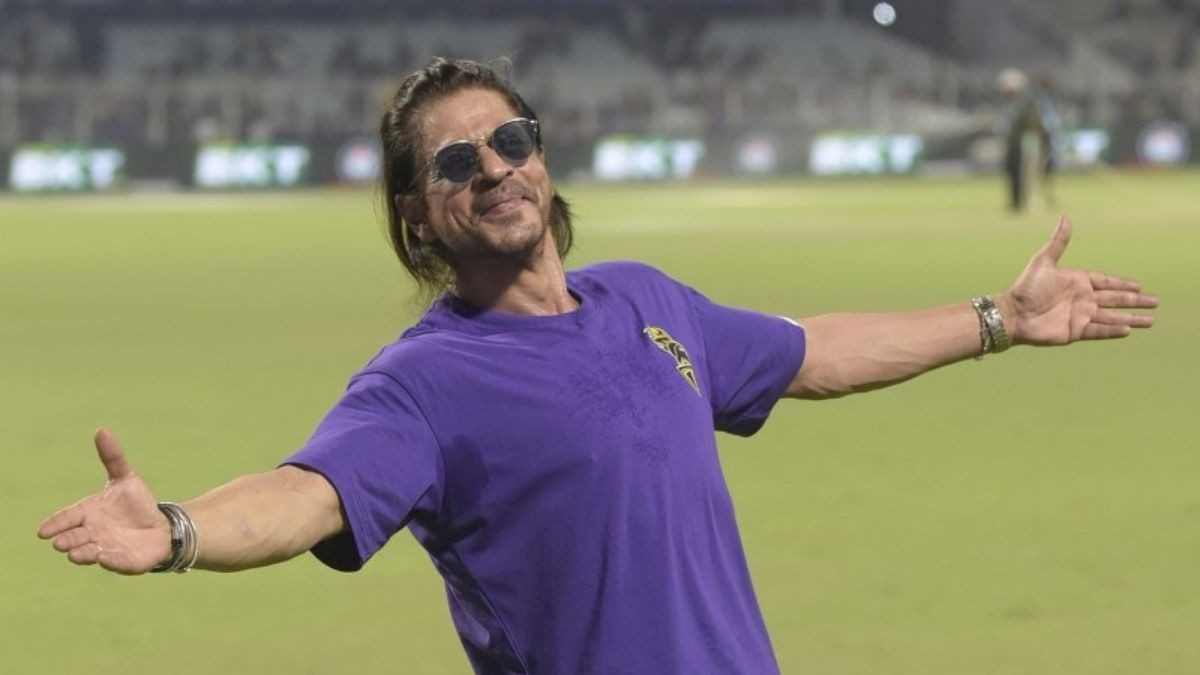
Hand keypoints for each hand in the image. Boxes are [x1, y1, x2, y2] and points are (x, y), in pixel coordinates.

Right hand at [37, 429, 170, 574]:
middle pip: (75, 537)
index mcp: (89, 513)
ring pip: (89, 552)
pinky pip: (115, 562)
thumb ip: (113, 457)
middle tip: (59, 542)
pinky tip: (104, 558)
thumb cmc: (136, 504)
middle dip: (67, 539)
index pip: (68, 517)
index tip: (42, 531)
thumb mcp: (126, 478)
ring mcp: (107, 548)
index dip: (56, 524)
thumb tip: (101, 429)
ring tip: (73, 553)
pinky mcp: (123, 561)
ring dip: (82, 553)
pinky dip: (109, 561)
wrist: (161, 527)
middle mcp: (93, 533)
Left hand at [999, 216, 1157, 345]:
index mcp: (1077, 281)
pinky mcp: (1075, 332)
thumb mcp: (1044, 261)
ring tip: (1151, 321)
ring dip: (1131, 318)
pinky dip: (1114, 330)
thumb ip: (1058, 241)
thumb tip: (1065, 216)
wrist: (1013, 313)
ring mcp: (1079, 316)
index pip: (1106, 282)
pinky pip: (1099, 331)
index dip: (1123, 284)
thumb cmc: (1026, 287)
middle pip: (1115, 299)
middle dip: (1135, 301)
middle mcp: (1082, 299)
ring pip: (1112, 317)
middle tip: (1155, 302)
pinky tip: (1129, 330)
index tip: (1139, 285)